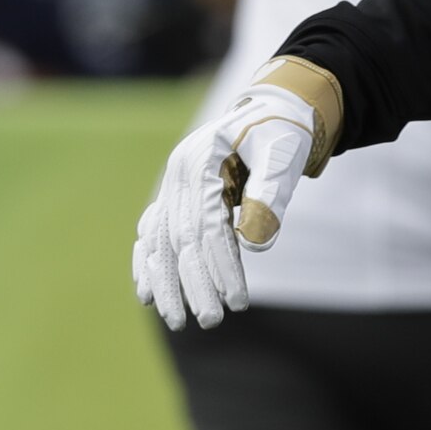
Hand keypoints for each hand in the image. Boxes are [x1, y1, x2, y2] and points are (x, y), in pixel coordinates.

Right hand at [133, 59, 339, 329]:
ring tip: (175, 321)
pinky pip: (153, 234)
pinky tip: (146, 294)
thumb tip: (255, 244)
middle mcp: (178, 174)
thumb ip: (270, 195)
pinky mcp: (175, 196)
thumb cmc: (283, 131)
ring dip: (165, 282)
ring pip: (161, 241)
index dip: (221, 266)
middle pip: (179, 238)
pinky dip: (147, 264)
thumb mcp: (284, 155)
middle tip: (208, 322)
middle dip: (191, 284)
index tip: (237, 302)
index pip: (207, 225)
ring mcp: (172, 185)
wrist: (273, 107)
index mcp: (201, 160)